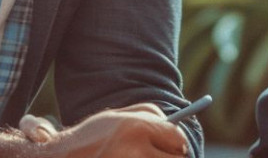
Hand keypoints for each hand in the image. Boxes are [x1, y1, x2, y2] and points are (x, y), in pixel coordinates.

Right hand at [20, 103, 186, 156]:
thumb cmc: (90, 138)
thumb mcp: (115, 116)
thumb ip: (146, 114)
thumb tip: (174, 125)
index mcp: (136, 128)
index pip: (177, 138)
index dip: (176, 143)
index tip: (173, 146)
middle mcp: (135, 151)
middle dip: (169, 157)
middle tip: (158, 156)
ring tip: (138, 157)